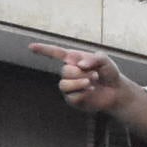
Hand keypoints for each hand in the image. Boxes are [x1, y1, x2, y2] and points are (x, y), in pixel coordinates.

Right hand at [30, 45, 146, 130]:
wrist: (116, 91)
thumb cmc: (109, 72)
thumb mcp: (105, 60)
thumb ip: (94, 58)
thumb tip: (80, 65)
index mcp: (73, 59)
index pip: (55, 53)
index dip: (43, 50)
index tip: (30, 47)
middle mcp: (69, 72)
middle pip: (64, 71)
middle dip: (80, 73)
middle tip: (94, 75)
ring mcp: (69, 87)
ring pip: (64, 84)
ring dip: (80, 83)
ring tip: (92, 82)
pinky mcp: (73, 99)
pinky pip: (72, 96)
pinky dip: (83, 93)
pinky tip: (91, 91)